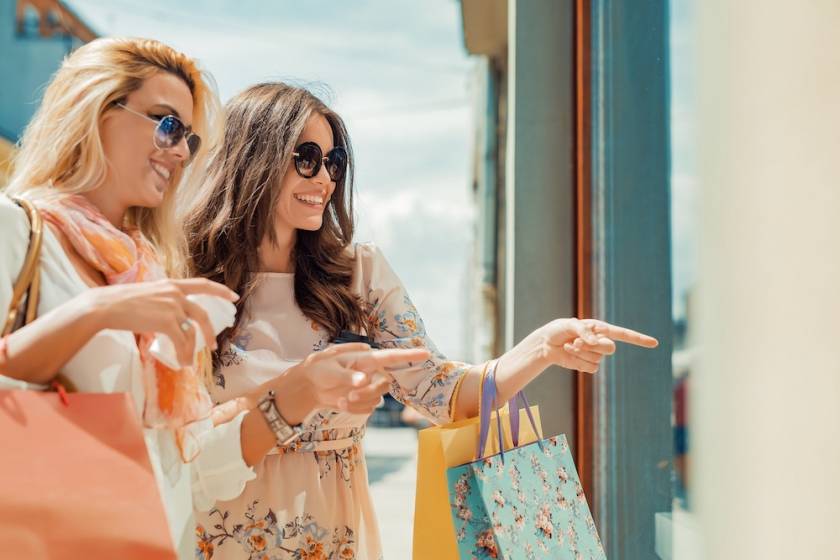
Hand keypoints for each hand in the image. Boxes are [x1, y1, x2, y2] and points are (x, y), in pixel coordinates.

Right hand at [80, 278, 238, 366]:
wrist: (105, 306)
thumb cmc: (120, 302)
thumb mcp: (148, 294)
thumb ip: (162, 301)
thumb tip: (169, 317)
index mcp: (171, 285)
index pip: (203, 284)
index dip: (221, 290)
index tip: (234, 297)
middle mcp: (175, 294)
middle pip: (202, 315)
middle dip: (211, 332)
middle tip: (213, 345)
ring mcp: (172, 307)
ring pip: (192, 332)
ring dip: (193, 349)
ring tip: (191, 360)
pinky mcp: (166, 321)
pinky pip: (181, 341)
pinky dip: (184, 354)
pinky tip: (182, 362)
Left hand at [283, 343, 429, 416]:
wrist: (309, 386)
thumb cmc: (319, 370)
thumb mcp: (330, 371)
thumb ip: (347, 376)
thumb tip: (363, 380)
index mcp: (365, 358)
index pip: (391, 357)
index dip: (409, 356)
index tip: (425, 354)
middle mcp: (371, 371)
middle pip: (384, 384)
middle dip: (368, 393)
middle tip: (349, 397)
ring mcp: (368, 386)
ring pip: (377, 399)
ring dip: (359, 403)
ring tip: (340, 400)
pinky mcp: (364, 399)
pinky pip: (368, 408)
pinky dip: (355, 409)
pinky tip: (341, 403)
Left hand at [537, 318, 657, 373]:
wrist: (546, 344)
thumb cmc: (558, 330)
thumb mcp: (569, 325)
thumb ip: (584, 331)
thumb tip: (596, 342)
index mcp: (601, 329)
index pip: (624, 334)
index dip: (639, 339)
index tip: (654, 343)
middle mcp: (600, 341)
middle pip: (610, 348)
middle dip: (593, 346)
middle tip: (576, 341)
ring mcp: (595, 355)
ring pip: (598, 359)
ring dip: (581, 353)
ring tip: (570, 345)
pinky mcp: (587, 365)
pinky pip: (590, 368)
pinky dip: (578, 361)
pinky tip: (569, 353)